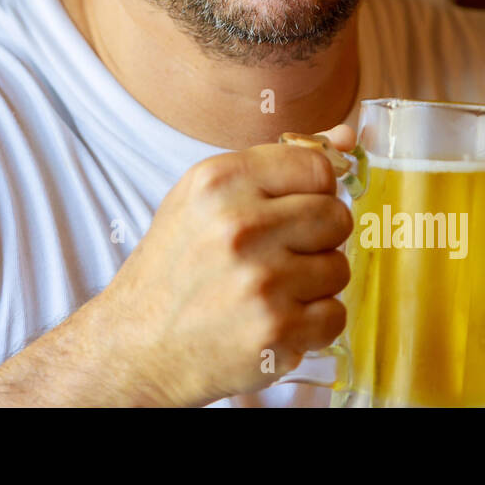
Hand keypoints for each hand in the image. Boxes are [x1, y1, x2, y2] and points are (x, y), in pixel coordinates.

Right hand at [92, 124, 356, 406]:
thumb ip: (274, 166)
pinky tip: (274, 322)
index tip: (292, 211)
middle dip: (318, 239)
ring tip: (269, 291)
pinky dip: (312, 325)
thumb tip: (348, 138)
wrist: (135, 347)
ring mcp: (260, 279)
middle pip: (336, 216)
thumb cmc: (173, 270)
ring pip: (338, 268)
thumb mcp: (203, 200)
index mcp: (220, 181)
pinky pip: (335, 315)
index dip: (314, 192)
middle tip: (280, 256)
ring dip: (313, 285)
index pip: (317, 167)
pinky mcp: (275, 329)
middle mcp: (240, 224)